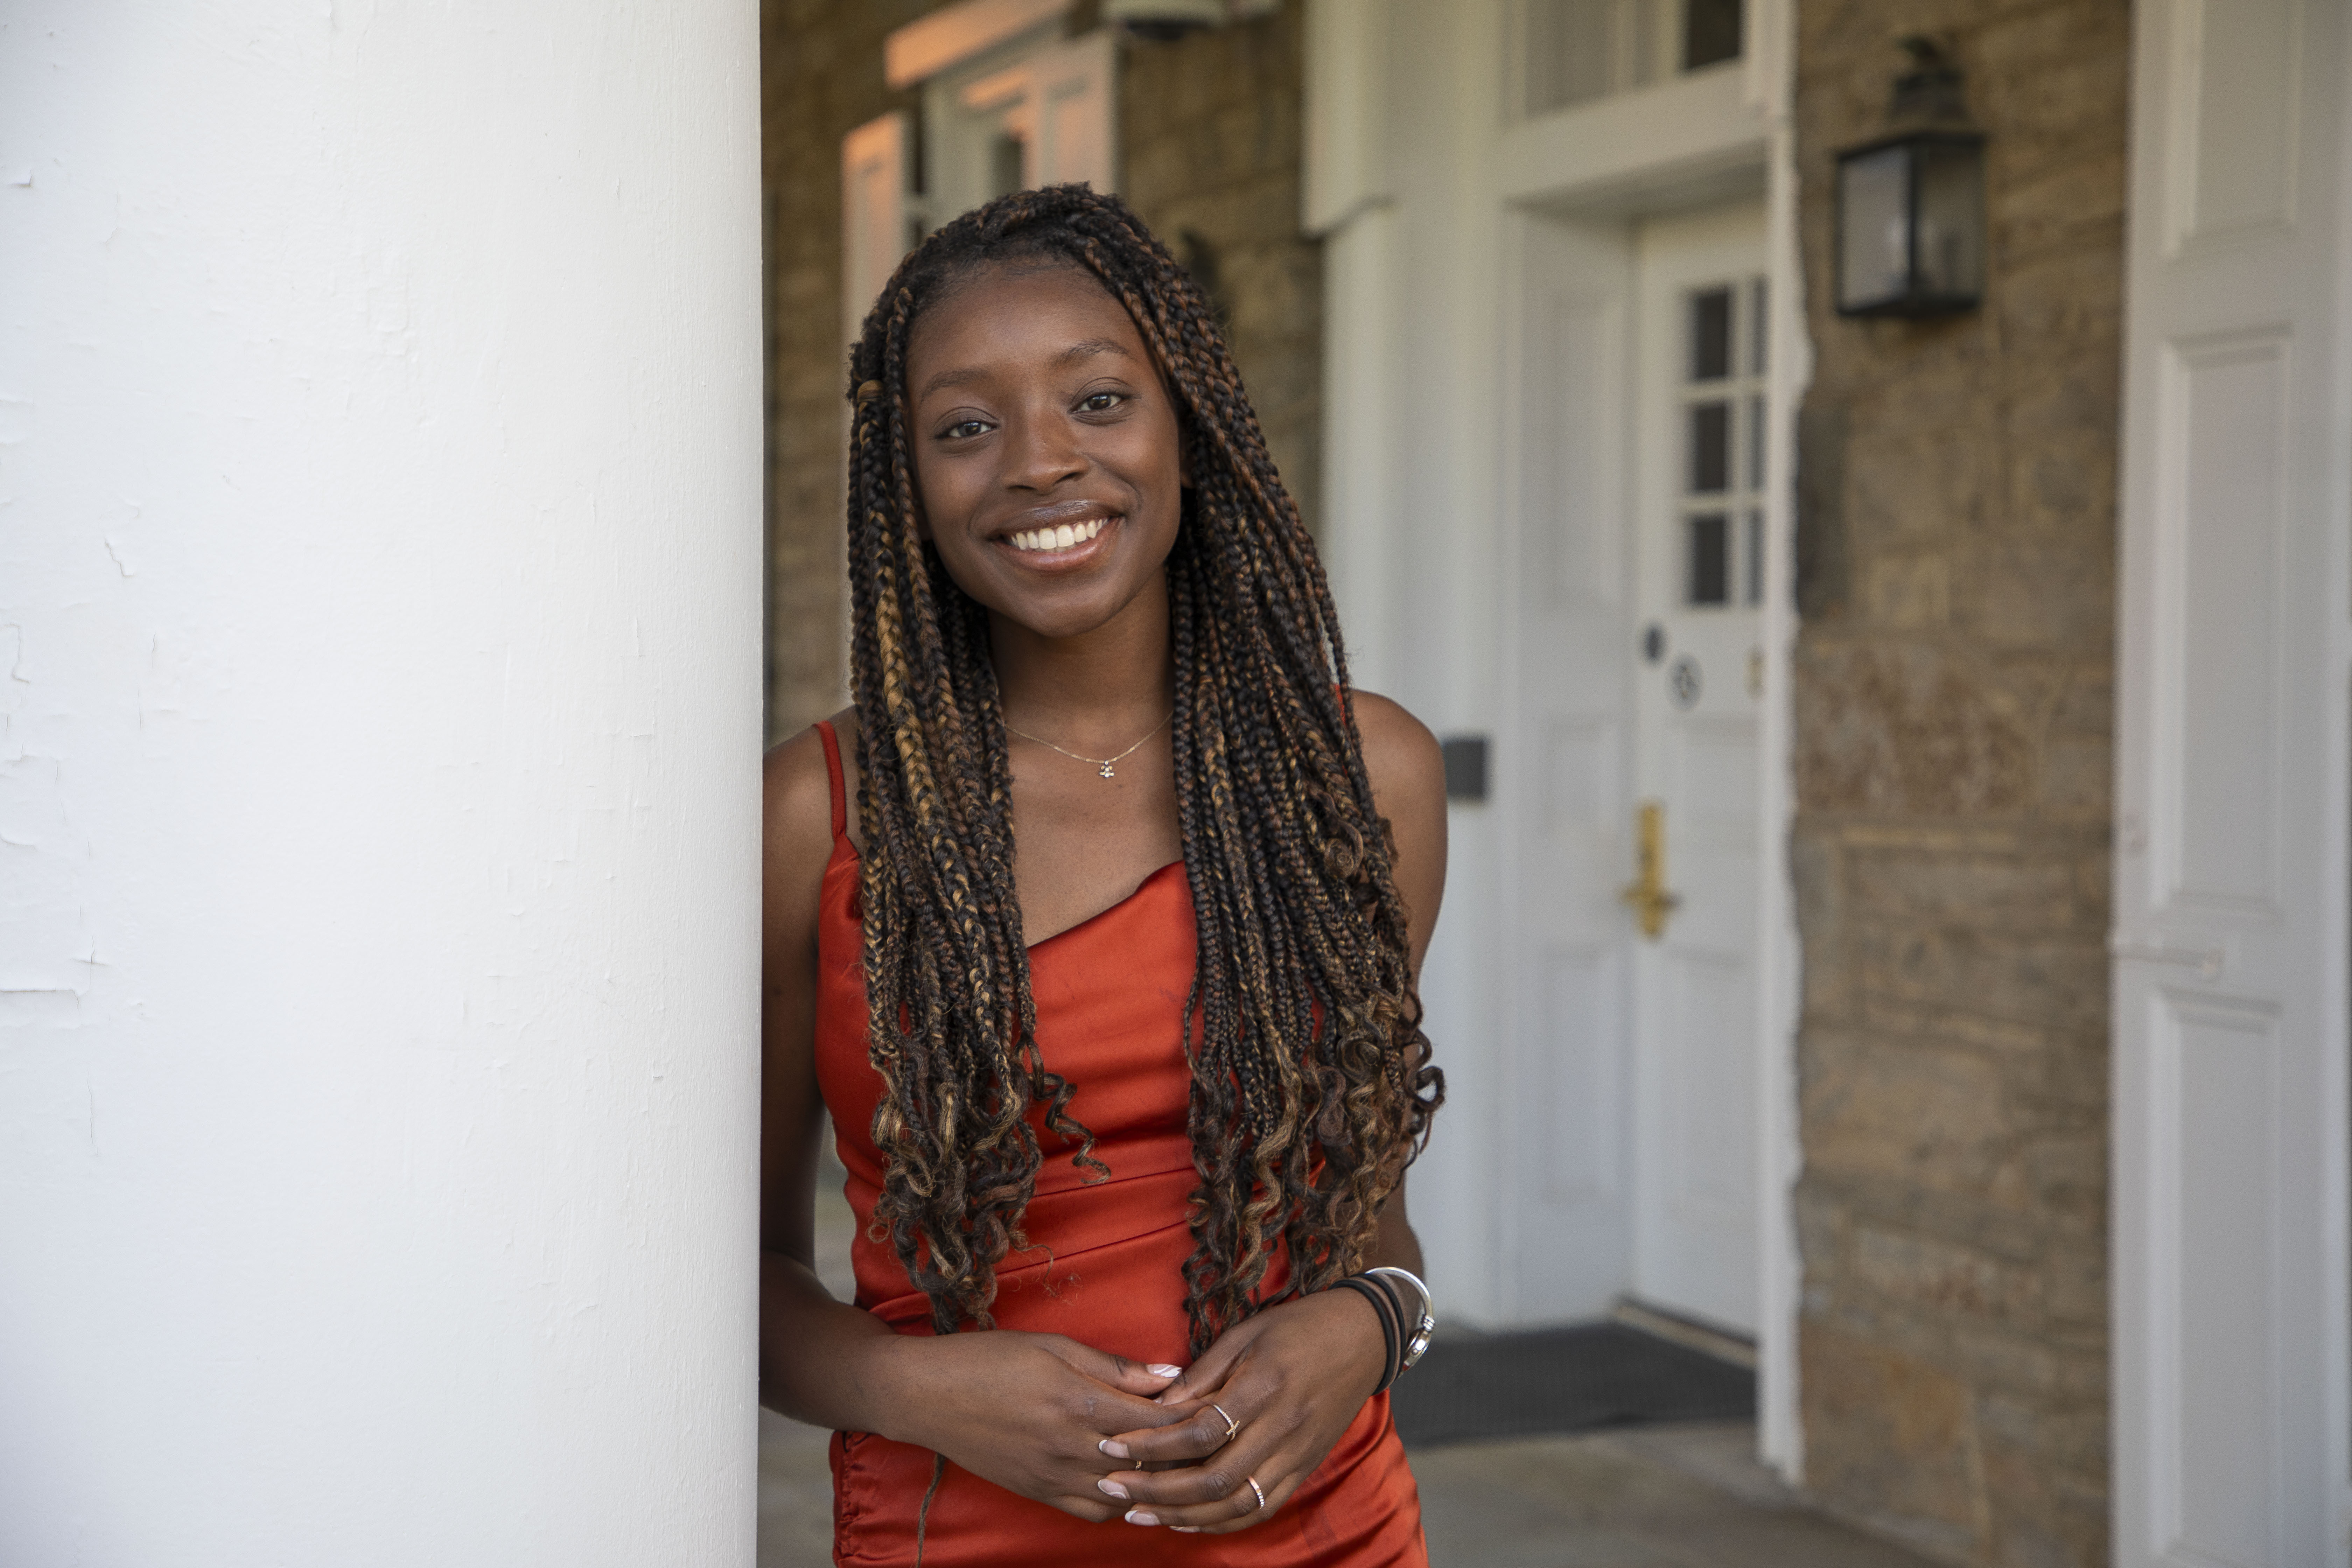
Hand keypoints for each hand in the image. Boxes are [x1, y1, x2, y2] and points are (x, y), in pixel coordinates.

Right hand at [889, 1331, 1194, 1521]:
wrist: (927, 1396)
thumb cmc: (989, 1360)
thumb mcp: (1055, 1346)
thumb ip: (1115, 1367)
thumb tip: (1170, 1374)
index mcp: (1078, 1404)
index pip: (1157, 1420)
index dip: (1191, 1414)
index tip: (1213, 1403)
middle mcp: (1071, 1448)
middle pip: (1150, 1463)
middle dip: (1184, 1451)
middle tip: (1208, 1436)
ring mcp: (1054, 1478)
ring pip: (1128, 1496)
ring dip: (1156, 1482)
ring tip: (1177, 1463)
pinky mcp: (1039, 1494)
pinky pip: (1095, 1512)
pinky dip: (1122, 1502)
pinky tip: (1133, 1483)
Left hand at [1091, 1288, 1386, 1532]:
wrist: (1363, 1337)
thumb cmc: (1299, 1327)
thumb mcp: (1245, 1334)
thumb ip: (1202, 1373)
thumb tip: (1156, 1406)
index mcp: (1264, 1386)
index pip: (1200, 1432)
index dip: (1152, 1445)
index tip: (1112, 1446)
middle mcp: (1282, 1427)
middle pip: (1214, 1479)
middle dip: (1157, 1490)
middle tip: (1114, 1487)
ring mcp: (1298, 1454)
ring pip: (1236, 1505)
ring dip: (1183, 1514)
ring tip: (1139, 1512)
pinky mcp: (1306, 1468)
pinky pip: (1261, 1508)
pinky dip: (1221, 1522)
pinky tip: (1186, 1520)